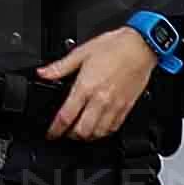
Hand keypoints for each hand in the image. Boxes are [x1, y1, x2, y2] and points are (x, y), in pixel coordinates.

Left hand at [43, 26, 159, 142]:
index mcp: (86, 87)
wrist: (141, 47)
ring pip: (98, 133)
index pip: (66, 116)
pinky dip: (103, 133)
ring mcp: (115, 105)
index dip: (55, 129)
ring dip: (86, 137)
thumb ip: (60, 66)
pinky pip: (114, 128)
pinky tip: (98, 128)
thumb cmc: (114, 47)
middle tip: (63, 133)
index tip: (50, 133)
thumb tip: (43, 73)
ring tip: (79, 132)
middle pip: (82, 131)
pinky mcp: (126, 107)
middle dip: (69, 136)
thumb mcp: (81, 52)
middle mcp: (100, 99)